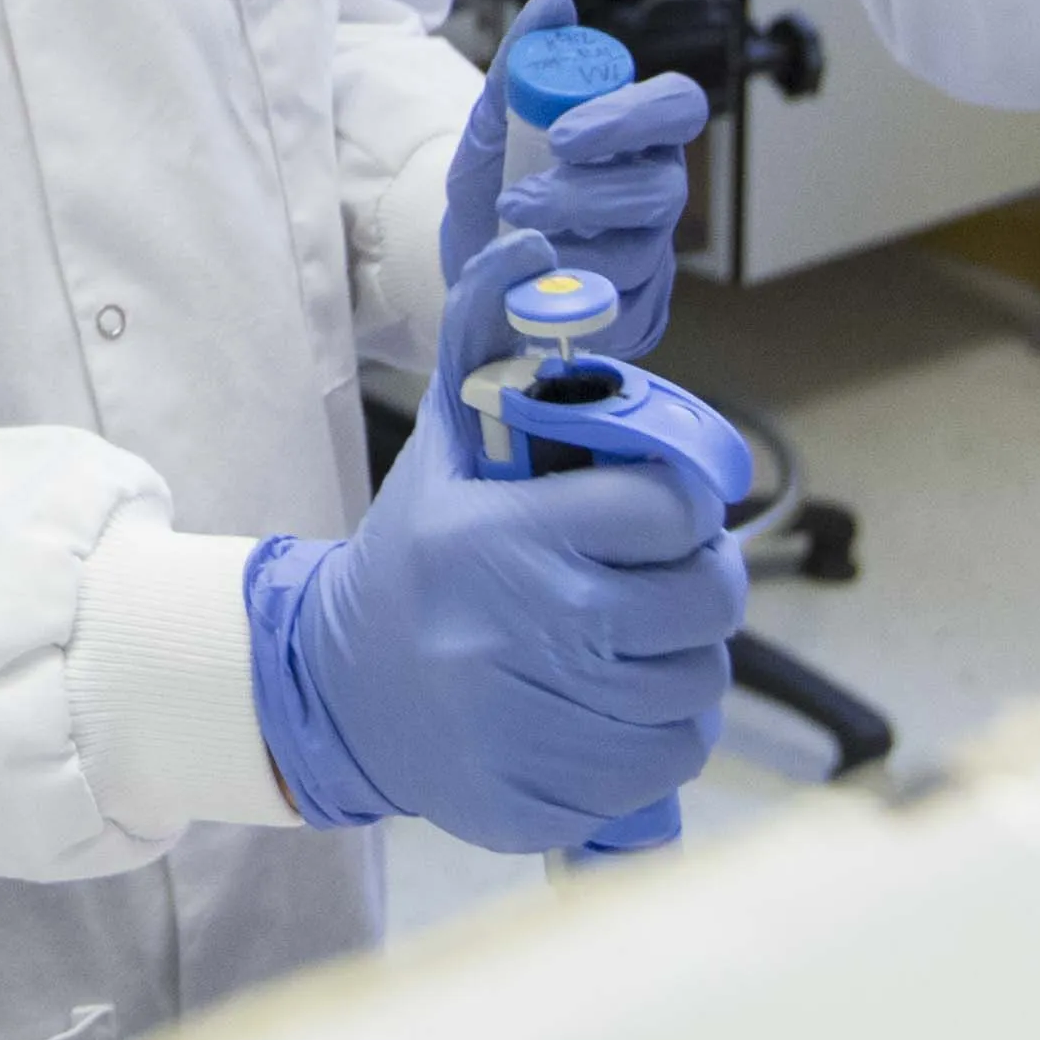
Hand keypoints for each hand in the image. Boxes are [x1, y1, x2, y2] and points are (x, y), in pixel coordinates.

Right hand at [243, 233, 749, 853]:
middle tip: (662, 577)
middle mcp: (528, 634)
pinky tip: (607, 707)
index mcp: (506, 539)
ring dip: (681, 665)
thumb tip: (530, 239)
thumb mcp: (447, 446)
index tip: (658, 513)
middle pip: (704, 607)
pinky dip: (655, 739)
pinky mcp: (545, 799)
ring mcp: (537, 727)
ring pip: (696, 693)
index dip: (681, 509)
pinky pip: (664, 766)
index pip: (670, 511)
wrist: (335, 690)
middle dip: (697, 587)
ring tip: (629, 642)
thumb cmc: (415, 556)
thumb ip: (488, 342)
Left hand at [438, 0, 709, 355]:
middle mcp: (655, 189)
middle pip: (664, 186)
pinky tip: (530, 274)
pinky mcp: (631, 308)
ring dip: (570, 242)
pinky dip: (567, 288)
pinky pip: (618, 303)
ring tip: (512, 230)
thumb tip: (555, 1)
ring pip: (639, 248)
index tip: (563, 135)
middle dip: (591, 192)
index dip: (632, 118)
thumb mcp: (492, 126)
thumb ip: (520, 64)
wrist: (470, 260)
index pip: (677, 106)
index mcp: (636, 133)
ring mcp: (648, 251)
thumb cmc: (499, 180)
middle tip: (524, 195)